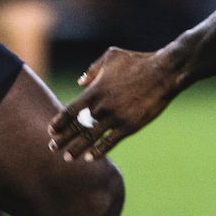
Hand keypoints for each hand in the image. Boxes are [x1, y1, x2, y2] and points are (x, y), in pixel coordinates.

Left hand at [50, 47, 182, 160]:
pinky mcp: (129, 126)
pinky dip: (98, 151)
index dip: (58, 123)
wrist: (164, 72)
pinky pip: (109, 142)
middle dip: (62, 140)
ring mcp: (115, 118)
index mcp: (95, 91)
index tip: (51, 131)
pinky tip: (90, 157)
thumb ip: (93, 70)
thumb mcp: (112, 57)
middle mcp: (101, 107)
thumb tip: (80, 82)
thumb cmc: (138, 62)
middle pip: (76, 128)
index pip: (69, 112)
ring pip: (90, 138)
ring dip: (76, 149)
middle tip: (53, 148)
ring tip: (68, 157)